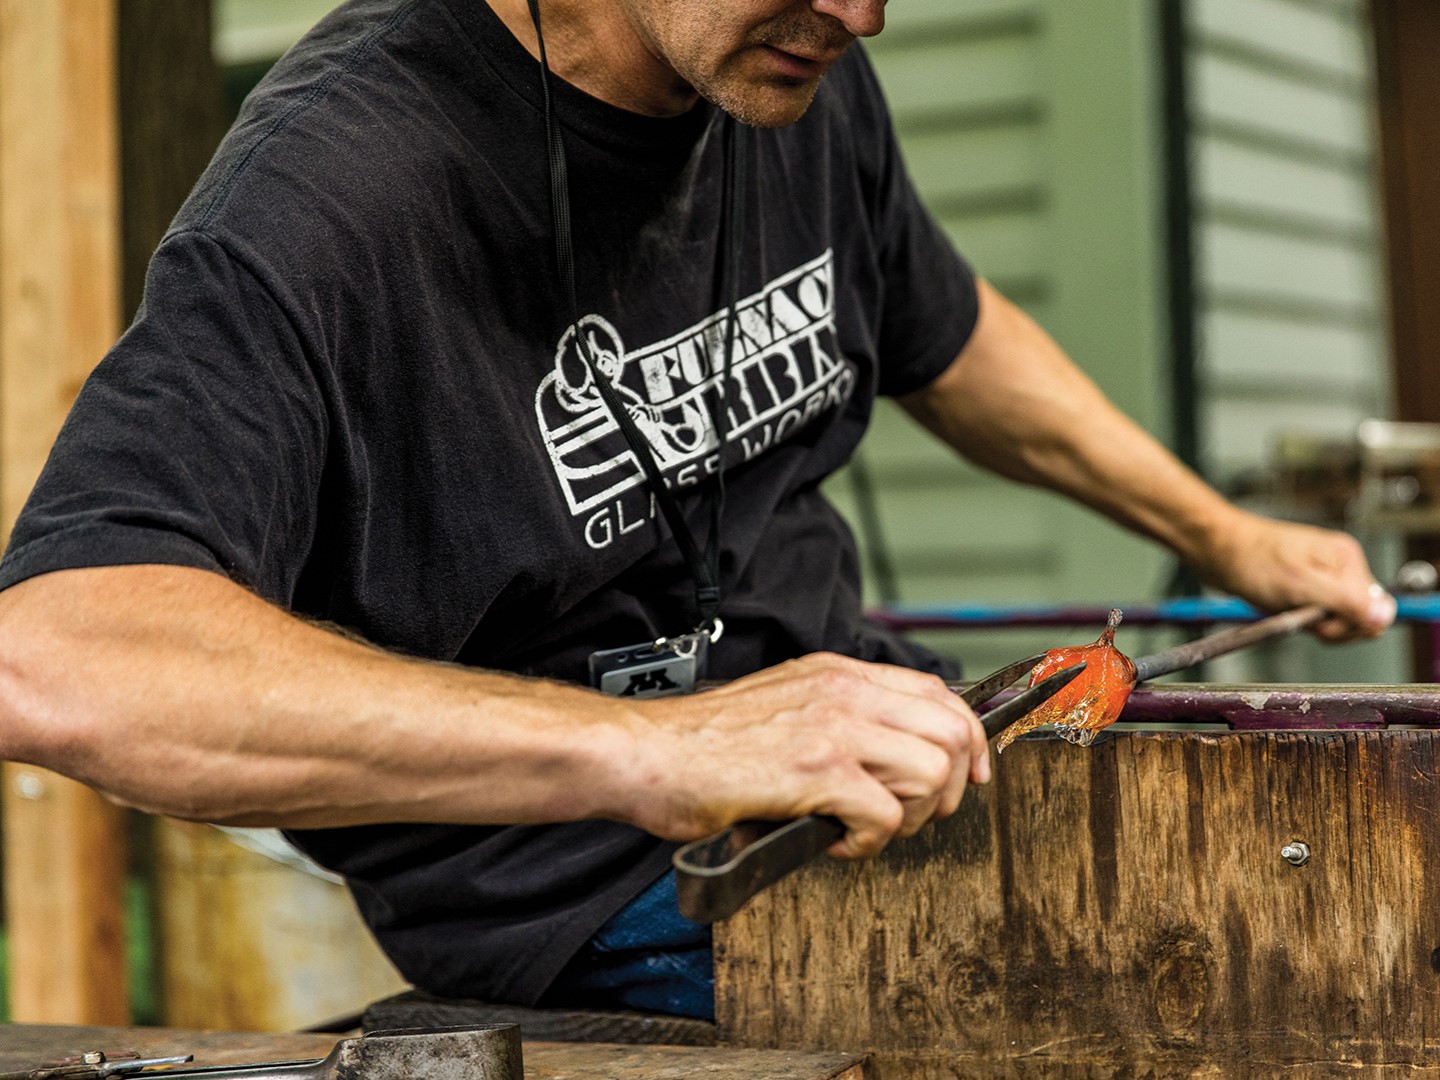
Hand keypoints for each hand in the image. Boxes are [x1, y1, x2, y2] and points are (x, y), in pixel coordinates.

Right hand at [620, 653, 989, 858]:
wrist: (645, 753)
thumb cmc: (701, 744)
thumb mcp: (782, 705)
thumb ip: (833, 717)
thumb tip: (882, 756)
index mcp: (837, 674)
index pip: (938, 692)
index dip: (967, 738)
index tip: (968, 775)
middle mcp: (843, 692)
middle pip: (951, 731)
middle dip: (950, 785)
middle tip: (913, 815)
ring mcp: (833, 729)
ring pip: (932, 771)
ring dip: (911, 816)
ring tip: (867, 828)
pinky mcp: (815, 772)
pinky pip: (886, 816)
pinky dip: (870, 842)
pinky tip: (834, 840)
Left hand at [1191, 509, 1396, 641]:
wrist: (1214, 549)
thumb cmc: (1250, 560)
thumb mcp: (1300, 585)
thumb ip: (1344, 601)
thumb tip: (1383, 616)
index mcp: (1347, 560)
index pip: (1374, 612)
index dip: (1344, 625)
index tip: (1316, 619)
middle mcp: (1339, 567)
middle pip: (1357, 618)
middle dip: (1327, 625)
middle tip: (1295, 611)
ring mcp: (1322, 576)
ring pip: (1334, 620)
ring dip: (1308, 623)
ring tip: (1284, 606)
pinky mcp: (1305, 585)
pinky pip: (1312, 615)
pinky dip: (1297, 619)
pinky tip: (1279, 607)